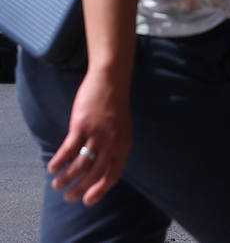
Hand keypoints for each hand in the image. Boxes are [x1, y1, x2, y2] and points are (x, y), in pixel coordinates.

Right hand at [48, 71, 132, 205]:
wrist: (111, 80)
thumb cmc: (114, 106)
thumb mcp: (120, 129)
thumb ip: (112, 148)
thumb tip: (97, 168)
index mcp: (124, 145)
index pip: (113, 175)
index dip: (100, 190)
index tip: (88, 201)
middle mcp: (112, 143)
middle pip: (95, 174)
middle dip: (80, 189)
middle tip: (68, 197)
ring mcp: (97, 135)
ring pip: (79, 165)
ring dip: (66, 178)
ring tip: (56, 184)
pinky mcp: (81, 126)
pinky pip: (67, 151)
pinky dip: (58, 162)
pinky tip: (52, 168)